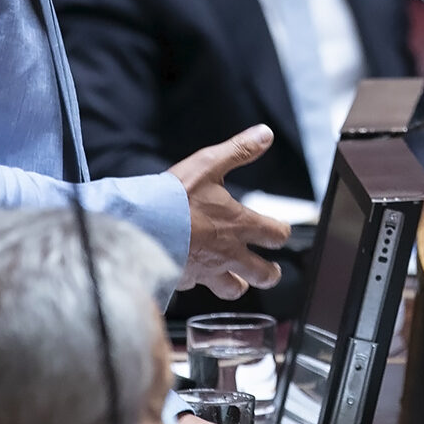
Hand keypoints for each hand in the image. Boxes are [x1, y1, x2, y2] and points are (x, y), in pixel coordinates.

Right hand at [168, 125, 290, 298]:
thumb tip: (266, 134)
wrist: (141, 225)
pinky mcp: (184, 280)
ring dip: (238, 285)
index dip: (281, 233)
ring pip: (233, 289)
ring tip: (240, 282)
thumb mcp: (209, 164)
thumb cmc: (175, 196)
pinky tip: (194, 275)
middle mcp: (228, 253)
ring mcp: (207, 270)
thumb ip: (239, 150)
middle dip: (270, 273)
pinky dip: (198, 282)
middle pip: (263, 274)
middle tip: (271, 270)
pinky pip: (197, 287)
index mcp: (240, 225)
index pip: (277, 235)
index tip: (280, 231)